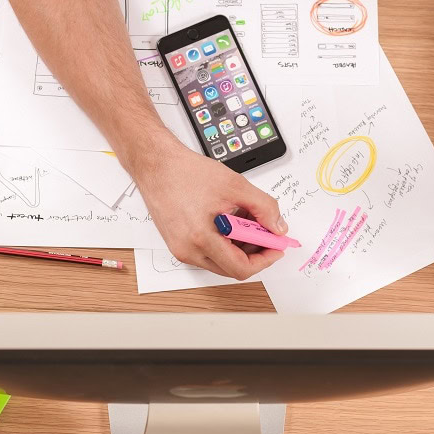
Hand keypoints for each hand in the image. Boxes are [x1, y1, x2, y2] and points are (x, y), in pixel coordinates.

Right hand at [135, 137, 287, 279]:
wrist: (156, 164)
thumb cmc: (185, 172)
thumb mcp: (235, 185)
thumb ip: (263, 207)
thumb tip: (278, 227)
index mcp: (201, 238)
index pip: (241, 268)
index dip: (265, 260)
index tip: (276, 247)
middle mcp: (188, 250)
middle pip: (231, 268)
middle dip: (254, 252)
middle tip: (265, 232)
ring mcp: (180, 248)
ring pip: (219, 260)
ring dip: (239, 246)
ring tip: (244, 219)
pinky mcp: (177, 243)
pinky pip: (207, 252)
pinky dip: (223, 241)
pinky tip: (229, 219)